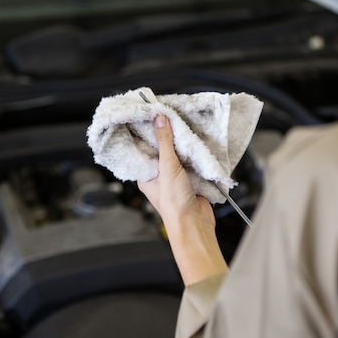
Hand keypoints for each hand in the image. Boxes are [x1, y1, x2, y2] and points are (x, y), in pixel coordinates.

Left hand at [138, 114, 227, 284]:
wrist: (195, 223)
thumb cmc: (174, 204)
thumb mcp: (167, 167)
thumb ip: (164, 142)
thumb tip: (159, 119)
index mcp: (146, 174)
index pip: (142, 148)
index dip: (145, 131)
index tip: (148, 114)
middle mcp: (159, 175)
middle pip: (160, 148)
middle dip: (166, 134)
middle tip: (169, 115)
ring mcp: (175, 176)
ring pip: (177, 153)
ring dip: (181, 143)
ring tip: (182, 124)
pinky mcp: (190, 178)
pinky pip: (191, 161)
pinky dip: (193, 152)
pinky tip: (195, 142)